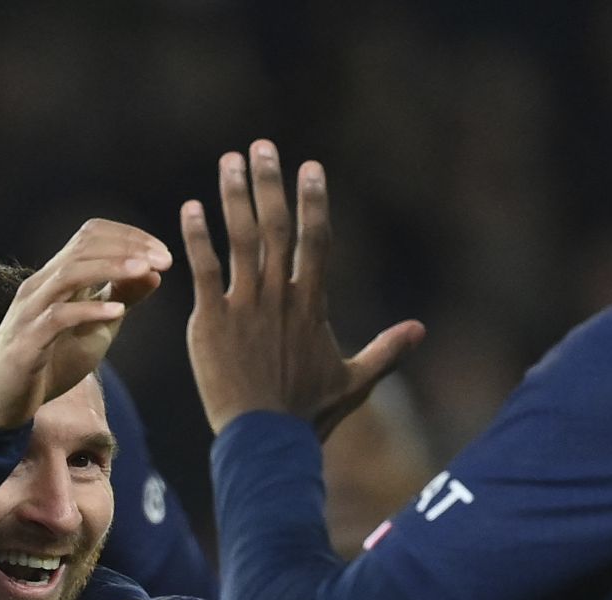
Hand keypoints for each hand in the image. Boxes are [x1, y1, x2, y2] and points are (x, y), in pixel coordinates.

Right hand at [0, 219, 172, 429]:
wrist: (3, 400)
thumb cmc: (51, 361)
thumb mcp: (97, 328)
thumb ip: (122, 300)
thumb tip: (155, 272)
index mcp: (58, 277)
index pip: (91, 235)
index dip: (129, 237)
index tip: (163, 253)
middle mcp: (42, 285)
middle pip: (83, 247)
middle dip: (127, 248)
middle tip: (164, 259)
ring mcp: (31, 310)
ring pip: (69, 273)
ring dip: (111, 268)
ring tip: (145, 270)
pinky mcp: (26, 341)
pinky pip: (57, 317)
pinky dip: (88, 311)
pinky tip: (117, 312)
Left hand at [183, 140, 424, 438]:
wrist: (265, 441)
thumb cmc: (308, 414)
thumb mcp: (355, 381)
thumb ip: (386, 350)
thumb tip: (421, 330)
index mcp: (312, 304)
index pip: (316, 239)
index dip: (314, 200)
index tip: (310, 167)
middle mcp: (280, 296)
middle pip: (276, 226)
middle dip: (270, 183)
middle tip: (262, 146)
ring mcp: (244, 306)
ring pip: (239, 239)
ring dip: (233, 196)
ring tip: (229, 161)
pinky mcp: (211, 321)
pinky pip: (204, 270)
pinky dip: (196, 237)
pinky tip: (190, 208)